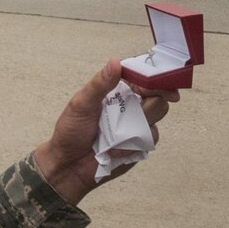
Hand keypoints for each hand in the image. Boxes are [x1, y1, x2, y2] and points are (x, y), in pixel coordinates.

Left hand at [33, 61, 178, 204]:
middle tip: (131, 112)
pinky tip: (117, 148)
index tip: (159, 85)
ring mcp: (136, 124)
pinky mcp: (140, 143)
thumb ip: (100, 84)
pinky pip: (151, 138)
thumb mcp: (81, 104)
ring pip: (157, 116)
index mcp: (116, 90)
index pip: (142, 77)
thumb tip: (115, 61)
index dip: (154, 79)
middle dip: (149, 103)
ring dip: (139, 125)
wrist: (69, 166)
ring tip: (116, 134)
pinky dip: (135, 142)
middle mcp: (130, 105)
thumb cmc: (71, 132)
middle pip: (157, 96)